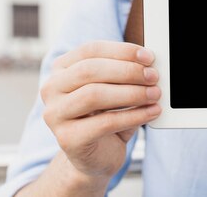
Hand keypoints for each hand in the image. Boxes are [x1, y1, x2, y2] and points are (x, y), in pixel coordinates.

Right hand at [41, 41, 160, 180]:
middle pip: (90, 70)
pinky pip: (105, 122)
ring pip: (94, 95)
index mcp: (62, 69)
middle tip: (153, 76)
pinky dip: (134, 116)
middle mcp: (52, 89)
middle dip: (127, 71)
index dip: (122, 51)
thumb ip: (126, 73)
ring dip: (132, 92)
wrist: (96, 155)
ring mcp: (55, 114)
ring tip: (154, 94)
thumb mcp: (116, 88)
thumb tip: (150, 64)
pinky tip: (152, 112)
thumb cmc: (107, 115)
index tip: (148, 57)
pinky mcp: (67, 138)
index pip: (91, 50)